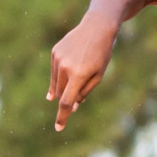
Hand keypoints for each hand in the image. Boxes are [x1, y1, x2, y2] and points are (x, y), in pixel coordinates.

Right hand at [48, 13, 119, 130]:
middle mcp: (65, 67)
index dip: (62, 117)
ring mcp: (57, 59)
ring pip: (56, 83)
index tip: (58, 128)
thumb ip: (84, 92)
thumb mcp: (98, 76)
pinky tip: (70, 69)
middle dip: (67, 99)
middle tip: (75, 101)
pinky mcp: (54, 52)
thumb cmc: (101, 54)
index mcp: (79, 75)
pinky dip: (61, 75)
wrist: (96, 28)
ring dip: (63, 88)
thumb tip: (71, 107)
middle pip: (61, 93)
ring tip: (78, 78)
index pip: (66, 102)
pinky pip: (55, 71)